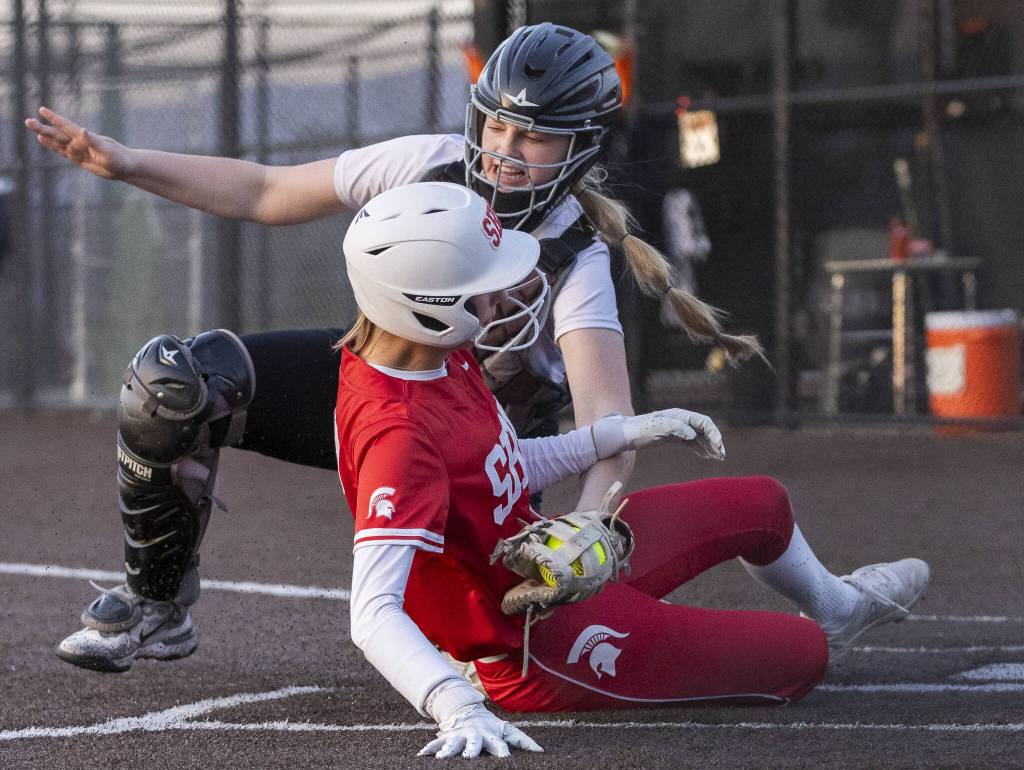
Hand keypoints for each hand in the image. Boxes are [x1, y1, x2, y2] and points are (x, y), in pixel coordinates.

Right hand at [25, 107, 129, 179]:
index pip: (67, 126)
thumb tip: (82, 131)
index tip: (42, 110)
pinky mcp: (81, 159)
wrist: (127, 167)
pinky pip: (64, 152)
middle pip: (59, 134)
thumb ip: (93, 141)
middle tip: (27, 121)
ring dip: (47, 137)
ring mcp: (80, 150)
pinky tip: (44, 141)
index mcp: (86, 137)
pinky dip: (54, 147)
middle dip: (44, 128)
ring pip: (59, 143)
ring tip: (34, 132)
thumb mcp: (107, 150)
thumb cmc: (120, 158)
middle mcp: (81, 142)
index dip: (55, 119)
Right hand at [418, 702, 542, 758]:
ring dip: (447, 750)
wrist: (468, 710)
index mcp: (491, 736)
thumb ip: (523, 741)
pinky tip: (421, 756)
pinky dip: (429, 749)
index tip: (506, 759)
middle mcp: (475, 736)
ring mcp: (460, 736)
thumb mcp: (506, 730)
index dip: (502, 752)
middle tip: (468, 757)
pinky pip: (436, 743)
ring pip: (453, 744)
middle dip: (471, 751)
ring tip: (441, 759)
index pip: (498, 745)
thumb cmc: (490, 726)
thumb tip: (541, 751)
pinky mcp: (447, 736)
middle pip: (473, 745)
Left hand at [591, 409, 724, 460]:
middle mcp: (681, 421)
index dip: (714, 433)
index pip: (704, 422)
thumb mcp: (657, 428)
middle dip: (715, 442)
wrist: (626, 434)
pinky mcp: (673, 439)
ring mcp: (678, 430)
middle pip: (704, 430)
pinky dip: (701, 449)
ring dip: (710, 447)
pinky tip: (707, 456)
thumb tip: (692, 434)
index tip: (718, 447)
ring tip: (718, 458)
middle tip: (722, 455)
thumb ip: (675, 428)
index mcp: (680, 416)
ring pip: (700, 438)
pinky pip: (692, 443)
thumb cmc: (640, 429)